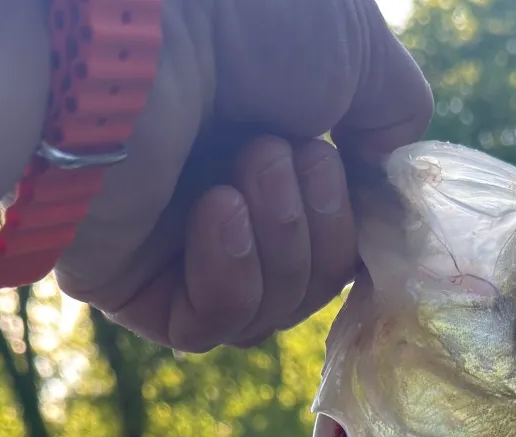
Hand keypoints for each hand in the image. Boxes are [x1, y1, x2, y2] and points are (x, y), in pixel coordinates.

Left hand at [55, 0, 431, 349]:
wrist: (138, 32)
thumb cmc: (245, 16)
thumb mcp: (357, 47)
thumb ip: (391, 112)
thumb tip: (381, 173)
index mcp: (258, 140)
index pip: (327, 235)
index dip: (355, 223)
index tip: (362, 177)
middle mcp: (210, 192)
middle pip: (306, 283)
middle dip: (321, 228)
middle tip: (294, 155)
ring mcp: (165, 243)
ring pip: (265, 311)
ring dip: (282, 242)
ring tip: (252, 164)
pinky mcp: (124, 283)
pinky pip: (206, 327)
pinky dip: (230, 277)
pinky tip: (217, 209)